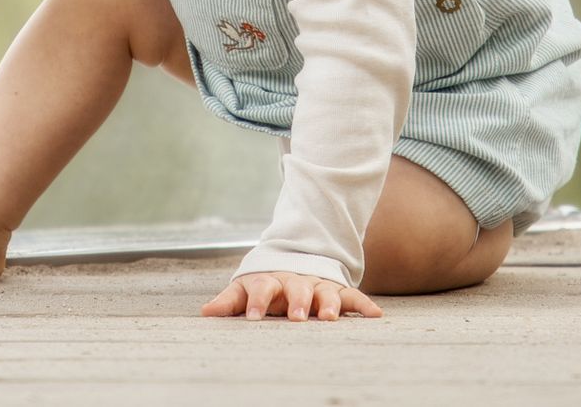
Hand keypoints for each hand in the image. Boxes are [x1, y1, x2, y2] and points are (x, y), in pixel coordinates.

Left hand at [201, 271, 382, 321]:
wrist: (294, 261)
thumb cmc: (266, 286)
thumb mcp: (245, 290)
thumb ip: (229, 302)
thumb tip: (205, 313)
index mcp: (271, 281)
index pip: (261, 288)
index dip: (256, 302)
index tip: (252, 317)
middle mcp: (296, 282)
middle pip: (297, 289)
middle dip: (297, 303)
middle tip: (296, 318)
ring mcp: (318, 286)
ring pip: (325, 292)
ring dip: (328, 304)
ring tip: (329, 318)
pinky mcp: (337, 291)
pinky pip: (352, 297)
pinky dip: (364, 305)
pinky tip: (375, 315)